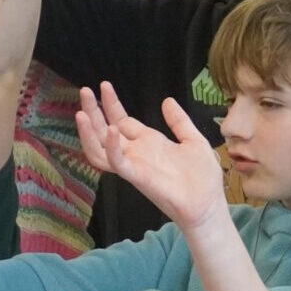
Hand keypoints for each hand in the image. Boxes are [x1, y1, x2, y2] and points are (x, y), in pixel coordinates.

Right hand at [74, 85, 229, 232]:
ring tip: (82, 112)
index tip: (104, 85)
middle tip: (85, 91)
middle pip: (105, 130)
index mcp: (149, 142)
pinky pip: (117, 163)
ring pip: (101, 148)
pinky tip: (110, 131)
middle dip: (94, 111)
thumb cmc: (203, 178)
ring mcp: (135, 165)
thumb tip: (167, 100)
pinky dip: (111, 148)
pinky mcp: (138, 177)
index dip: (111, 104)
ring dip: (89, 132)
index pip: (122, 120)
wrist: (208, 205)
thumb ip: (179, 122)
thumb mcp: (193, 141)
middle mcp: (137, 153)